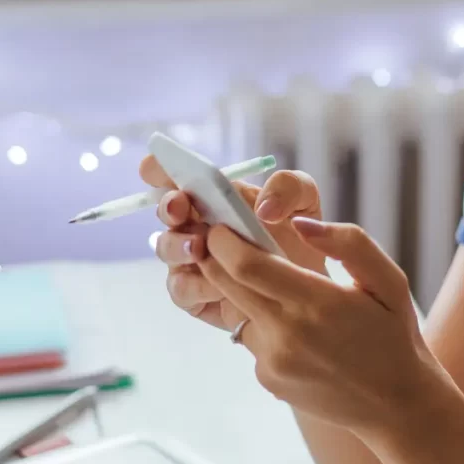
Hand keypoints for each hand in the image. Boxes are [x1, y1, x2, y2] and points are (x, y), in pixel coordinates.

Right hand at [140, 155, 326, 330]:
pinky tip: (218, 285)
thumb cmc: (299, 238)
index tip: (155, 168)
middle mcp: (195, 223)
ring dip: (177, 245)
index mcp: (213, 195)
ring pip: (166, 249)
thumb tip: (263, 208)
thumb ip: (289, 187)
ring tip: (198, 247)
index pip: (174, 175)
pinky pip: (182, 290)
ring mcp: (191, 260)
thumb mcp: (304, 202)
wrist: (309, 288)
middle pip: (165, 210)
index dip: (159, 168)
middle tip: (180, 206)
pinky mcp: (195, 295)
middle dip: (168, 205)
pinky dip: (197, 285)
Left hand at [197, 218, 442, 439]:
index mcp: (317, 303)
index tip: (222, 224)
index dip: (223, 240)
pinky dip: (262, 323)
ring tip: (276, 287)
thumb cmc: (394, 334)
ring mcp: (273, 362)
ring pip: (236, 310)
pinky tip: (297, 328)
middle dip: (215, 257)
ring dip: (242, 291)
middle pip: (225, 284)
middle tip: (224, 239)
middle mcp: (287, 335)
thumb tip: (300, 223)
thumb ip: (349, 243)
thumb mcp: (389, 280)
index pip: (245, 265)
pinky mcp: (268, 379)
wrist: (396, 404)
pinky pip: (251, 338)